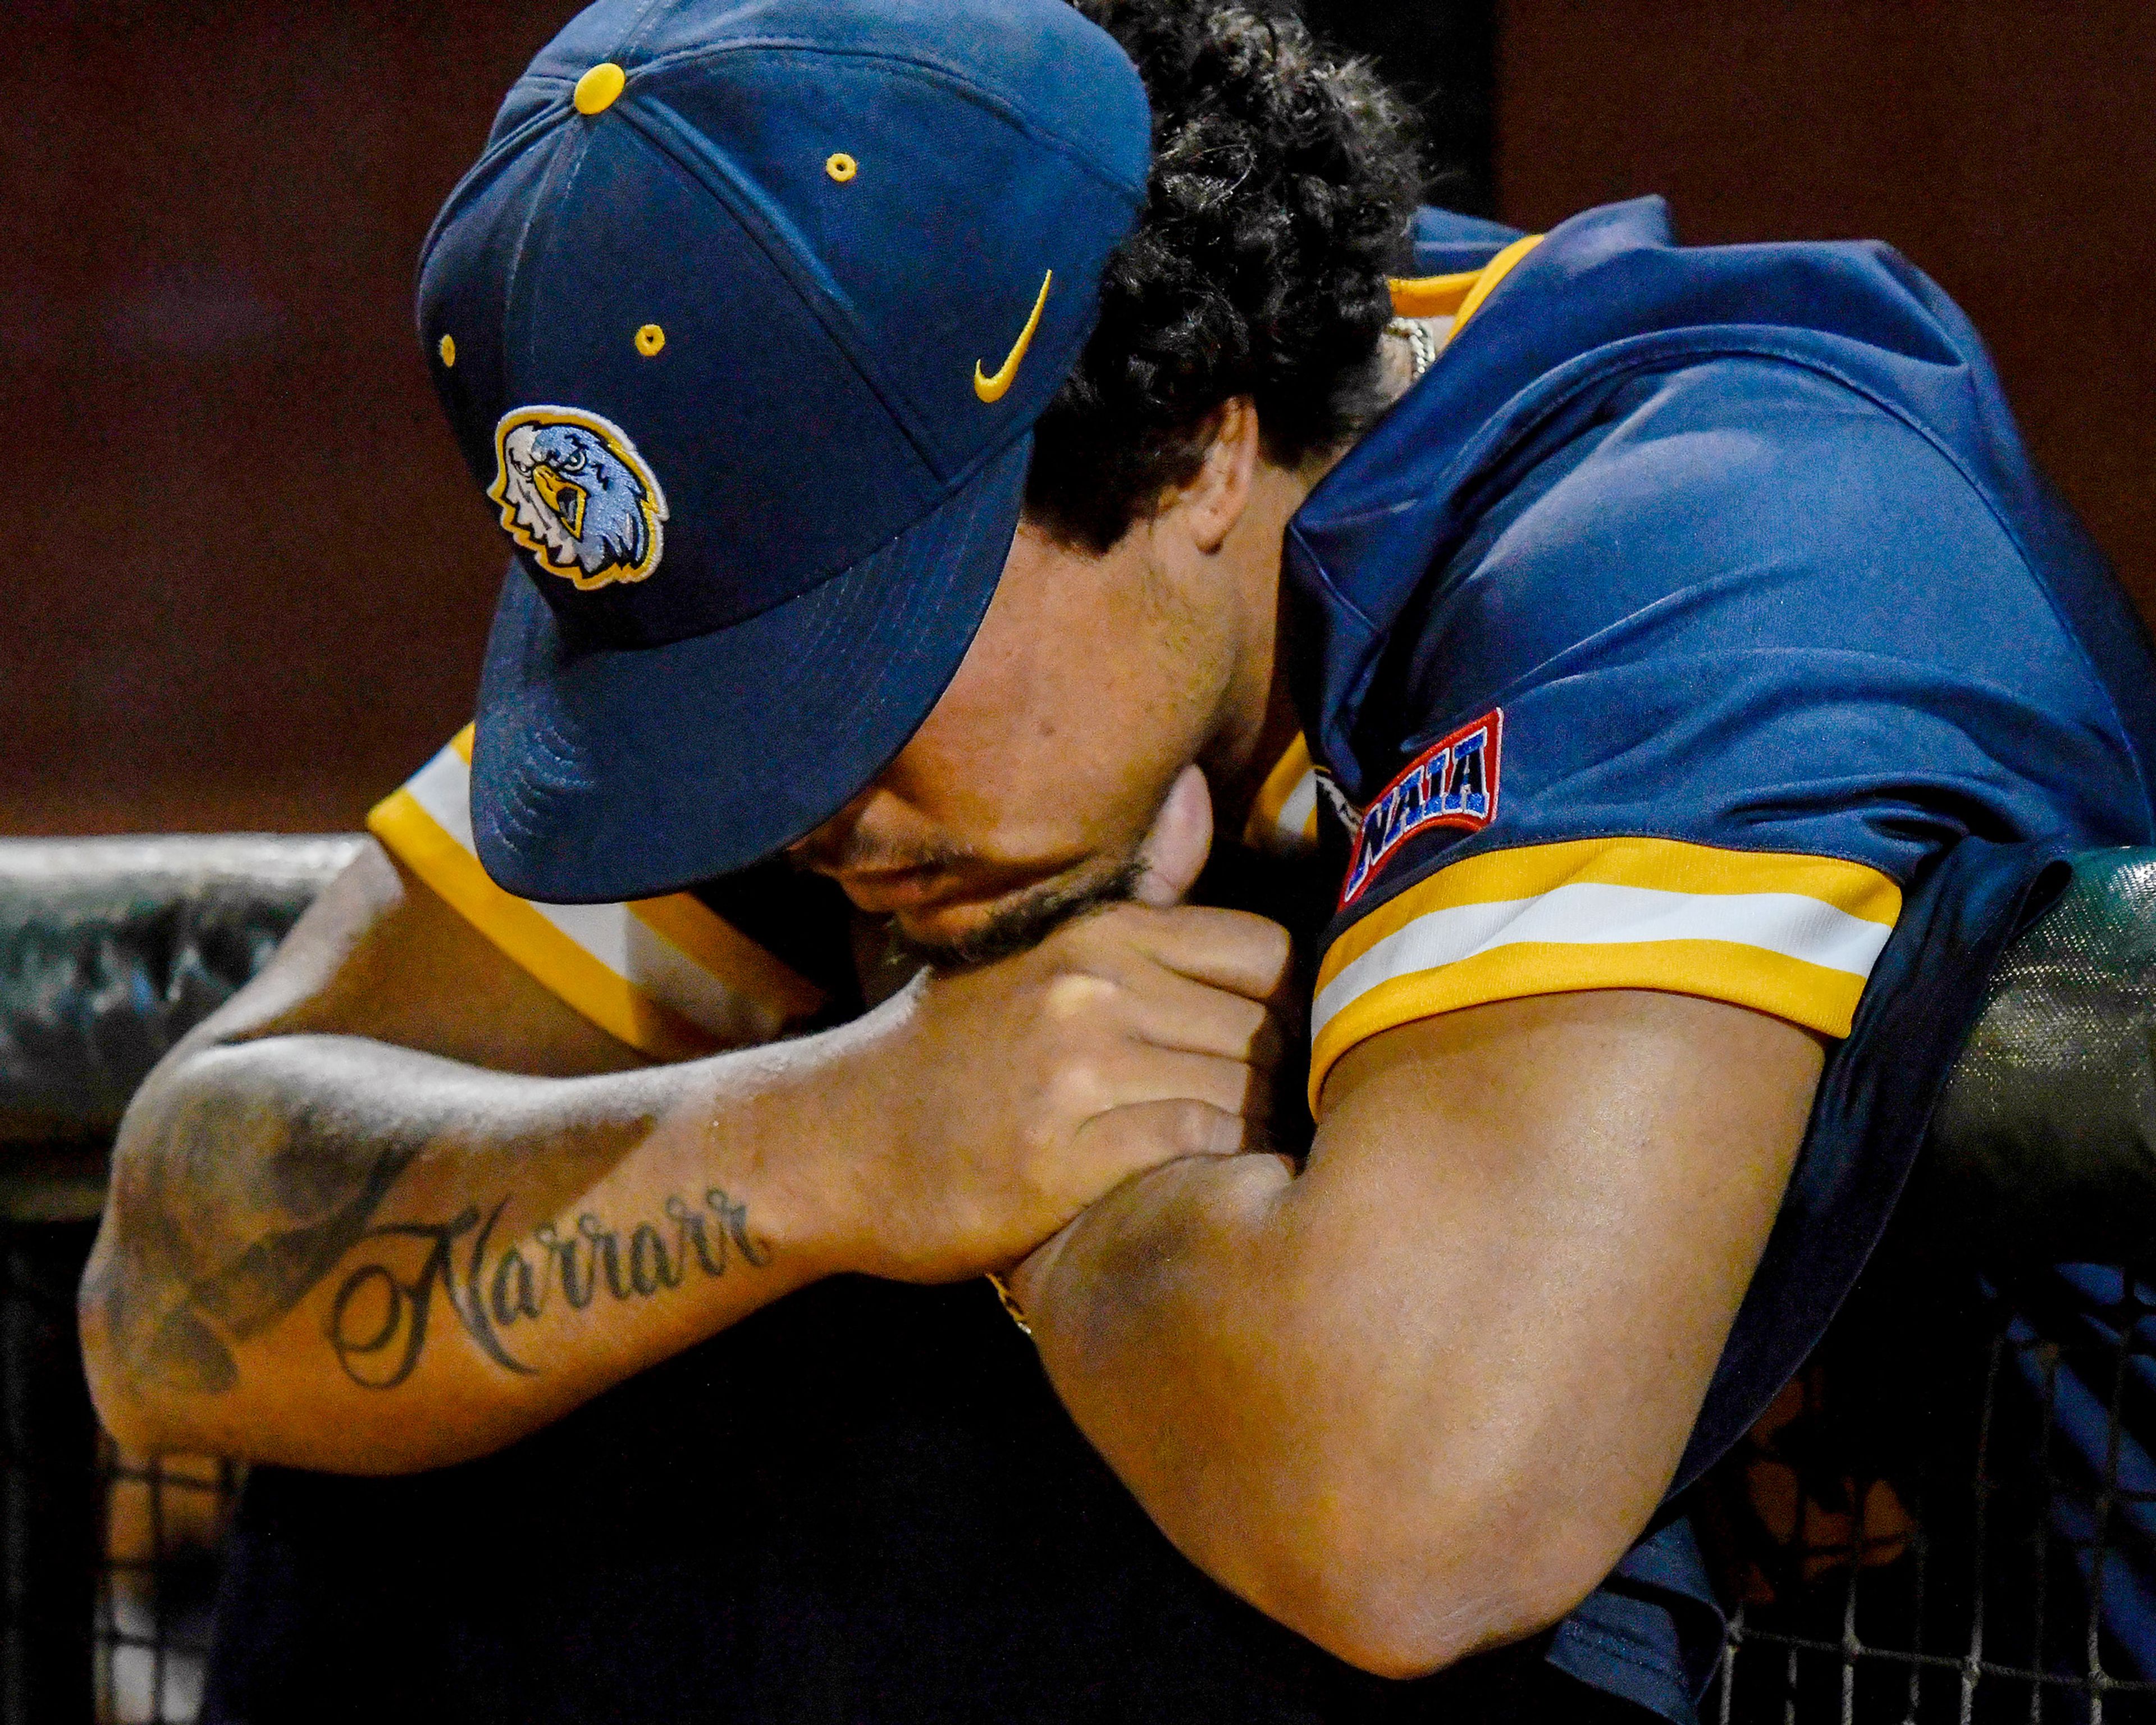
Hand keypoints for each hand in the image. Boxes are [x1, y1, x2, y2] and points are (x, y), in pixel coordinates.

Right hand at [818, 767, 1291, 1283]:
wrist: (835, 1143)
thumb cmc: (951, 1053)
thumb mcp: (1035, 950)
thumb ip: (1138, 888)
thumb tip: (1195, 790)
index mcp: (1098, 932)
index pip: (1266, 952)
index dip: (1289, 1009)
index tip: (1276, 1052)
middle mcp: (1093, 987)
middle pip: (1263, 1030)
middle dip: (1280, 1082)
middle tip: (1273, 1122)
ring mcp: (1076, 1070)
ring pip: (1240, 1094)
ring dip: (1255, 1136)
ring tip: (1244, 1162)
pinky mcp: (1063, 1156)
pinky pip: (1196, 1151)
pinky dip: (1214, 1173)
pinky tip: (1197, 1189)